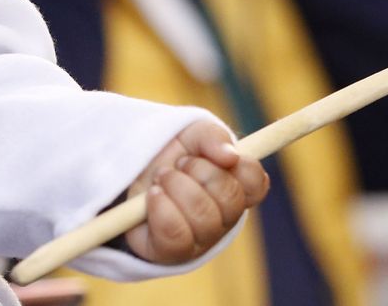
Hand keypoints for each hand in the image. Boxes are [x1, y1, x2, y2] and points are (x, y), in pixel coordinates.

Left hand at [124, 121, 268, 265]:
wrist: (130, 175)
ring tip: (161, 177)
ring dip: (177, 186)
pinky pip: (176, 236)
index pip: (257, 184)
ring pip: (203, 217)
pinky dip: (161, 208)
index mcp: (235, 189)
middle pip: (229, 198)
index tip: (220, 154)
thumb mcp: (191, 134)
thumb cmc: (169, 156)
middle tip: (179, 163)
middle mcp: (223, 219)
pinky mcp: (171, 253)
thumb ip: (213, 137)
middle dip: (199, 170)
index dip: (241, 166)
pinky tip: (153, 195)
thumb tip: (230, 156)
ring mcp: (200, 240)